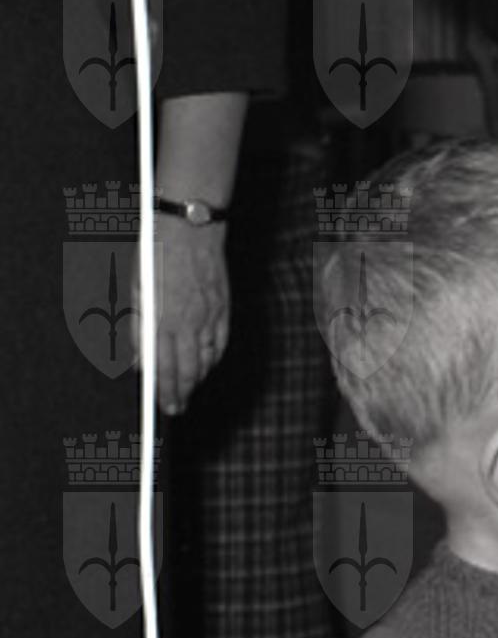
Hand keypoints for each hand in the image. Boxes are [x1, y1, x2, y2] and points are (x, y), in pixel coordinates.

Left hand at [142, 217, 228, 414]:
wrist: (191, 229)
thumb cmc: (157, 254)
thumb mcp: (134, 290)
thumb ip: (136, 328)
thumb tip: (138, 360)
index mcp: (161, 317)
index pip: (163, 366)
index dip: (163, 389)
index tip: (163, 405)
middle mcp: (187, 321)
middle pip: (187, 369)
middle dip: (181, 393)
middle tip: (177, 408)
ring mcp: (209, 316)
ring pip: (206, 359)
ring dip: (197, 379)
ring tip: (189, 391)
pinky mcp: (223, 308)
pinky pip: (220, 342)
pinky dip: (214, 359)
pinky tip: (208, 366)